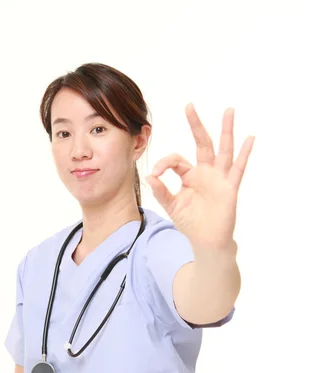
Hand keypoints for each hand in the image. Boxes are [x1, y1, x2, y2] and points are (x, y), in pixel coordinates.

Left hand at [145, 104, 254, 248]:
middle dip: (196, 125)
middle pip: (202, 143)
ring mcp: (219, 178)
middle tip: (189, 106)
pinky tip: (250, 139)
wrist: (206, 240)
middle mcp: (205, 172)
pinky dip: (245, 154)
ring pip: (223, 149)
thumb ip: (161, 191)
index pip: (176, 160)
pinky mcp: (230, 188)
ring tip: (228, 111)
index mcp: (190, 175)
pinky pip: (238, 169)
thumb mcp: (171, 205)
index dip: (164, 163)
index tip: (155, 173)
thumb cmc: (190, 222)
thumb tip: (149, 176)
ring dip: (226, 130)